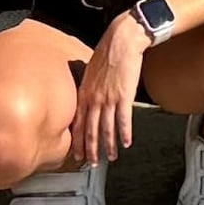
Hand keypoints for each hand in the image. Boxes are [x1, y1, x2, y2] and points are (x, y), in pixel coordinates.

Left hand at [66, 21, 145, 170]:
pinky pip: (123, 119)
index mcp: (84, 93)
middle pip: (91, 130)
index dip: (78, 140)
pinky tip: (126, 143)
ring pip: (106, 128)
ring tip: (111, 158)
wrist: (122, 41)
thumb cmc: (108, 52)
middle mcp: (93, 99)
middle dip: (90, 149)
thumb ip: (88, 86)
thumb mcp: (90, 70)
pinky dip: (124, 133)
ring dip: (108, 146)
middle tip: (91, 163)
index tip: (77, 154)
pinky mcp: (123, 95)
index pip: (79, 123)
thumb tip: (88, 95)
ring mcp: (108, 98)